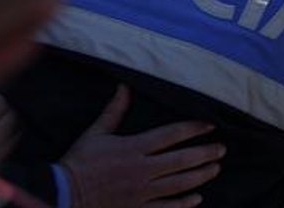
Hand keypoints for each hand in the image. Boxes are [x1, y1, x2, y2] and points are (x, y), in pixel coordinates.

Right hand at [60, 85, 223, 207]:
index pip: (171, 135)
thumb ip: (113, 112)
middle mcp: (141, 169)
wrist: (61, 195)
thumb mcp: (95, 134)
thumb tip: (123, 87)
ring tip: (215, 169)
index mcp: (133, 148)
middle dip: (205, 153)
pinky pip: (165, 207)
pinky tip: (197, 198)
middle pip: (182, 160)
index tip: (210, 125)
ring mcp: (141, 191)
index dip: (194, 129)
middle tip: (221, 149)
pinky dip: (183, 204)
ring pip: (179, 184)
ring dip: (201, 176)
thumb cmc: (79, 163)